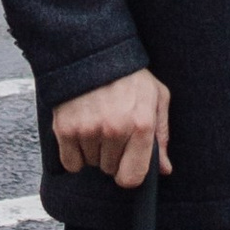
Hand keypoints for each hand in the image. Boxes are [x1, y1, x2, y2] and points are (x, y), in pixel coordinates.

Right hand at [51, 67, 171, 186]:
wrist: (92, 53)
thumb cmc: (129, 76)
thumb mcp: (157, 98)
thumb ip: (161, 136)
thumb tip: (164, 169)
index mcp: (141, 125)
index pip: (132, 177)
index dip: (129, 174)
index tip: (127, 164)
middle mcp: (114, 130)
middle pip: (110, 170)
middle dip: (112, 156)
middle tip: (112, 131)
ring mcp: (88, 130)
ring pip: (91, 164)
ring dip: (93, 151)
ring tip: (97, 124)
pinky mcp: (65, 129)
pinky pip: (70, 162)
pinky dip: (74, 153)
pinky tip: (81, 132)